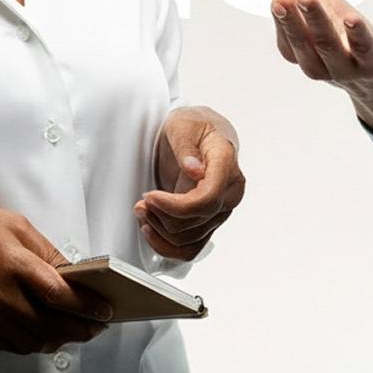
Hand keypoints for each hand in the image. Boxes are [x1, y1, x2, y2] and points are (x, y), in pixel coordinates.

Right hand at [0, 204, 111, 353]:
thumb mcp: (15, 225)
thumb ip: (46, 250)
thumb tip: (72, 272)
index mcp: (16, 263)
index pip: (60, 295)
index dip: (88, 307)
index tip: (105, 310)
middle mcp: (3, 294)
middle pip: (52, 324)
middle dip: (81, 329)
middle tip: (96, 327)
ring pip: (35, 340)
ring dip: (60, 339)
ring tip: (75, 332)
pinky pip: (13, 345)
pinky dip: (33, 344)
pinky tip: (44, 336)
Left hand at [138, 106, 244, 259]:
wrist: (203, 134)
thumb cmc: (195, 126)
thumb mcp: (183, 124)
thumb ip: (187, 147)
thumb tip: (195, 170)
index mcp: (226, 164)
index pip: (208, 199)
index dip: (175, 206)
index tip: (151, 197)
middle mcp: (229, 192)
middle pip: (195, 222)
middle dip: (161, 215)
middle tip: (143, 200)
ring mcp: (221, 210)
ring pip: (189, 239)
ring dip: (160, 230)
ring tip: (143, 210)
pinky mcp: (209, 222)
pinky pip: (191, 248)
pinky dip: (168, 246)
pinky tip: (151, 230)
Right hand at [237, 0, 372, 137]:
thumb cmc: (340, 33)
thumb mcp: (314, 2)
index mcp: (300, 51)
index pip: (286, 37)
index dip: (284, 18)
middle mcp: (319, 63)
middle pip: (303, 43)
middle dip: (291, 22)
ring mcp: (346, 66)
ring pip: (329, 45)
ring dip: (317, 21)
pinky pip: (364, 49)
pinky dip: (358, 35)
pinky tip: (352, 19)